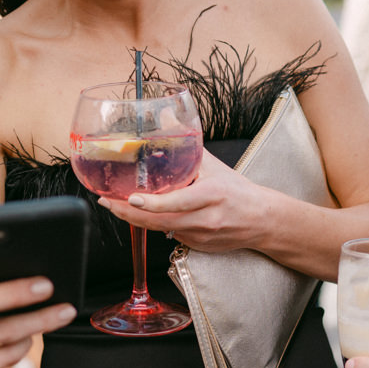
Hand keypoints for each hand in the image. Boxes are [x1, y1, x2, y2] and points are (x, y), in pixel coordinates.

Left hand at [96, 151, 261, 251]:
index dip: (152, 203)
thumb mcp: (215, 166)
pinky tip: (139, 213)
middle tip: (107, 201)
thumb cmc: (237, 191)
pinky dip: (153, 224)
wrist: (261, 221)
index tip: (131, 197)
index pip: (178, 202)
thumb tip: (166, 121)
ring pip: (161, 230)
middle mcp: (206, 219)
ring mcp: (201, 236)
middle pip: (161, 221)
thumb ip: (189, 148)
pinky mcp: (197, 246)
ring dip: (135, 219)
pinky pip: (169, 234)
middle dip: (129, 213)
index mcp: (212, 196)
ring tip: (114, 205)